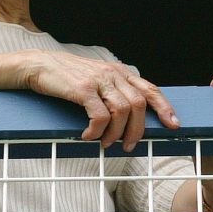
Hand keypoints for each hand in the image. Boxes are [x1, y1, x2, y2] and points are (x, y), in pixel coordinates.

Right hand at [22, 50, 177, 151]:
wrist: (39, 65)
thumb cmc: (67, 76)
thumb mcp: (97, 79)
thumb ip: (113, 91)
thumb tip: (129, 116)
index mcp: (119, 72)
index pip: (149, 89)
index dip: (164, 107)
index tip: (173, 124)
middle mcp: (113, 74)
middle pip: (139, 104)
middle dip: (137, 130)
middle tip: (128, 146)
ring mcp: (98, 80)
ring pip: (122, 111)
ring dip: (116, 133)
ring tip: (105, 143)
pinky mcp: (83, 89)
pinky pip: (99, 116)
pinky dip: (97, 131)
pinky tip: (88, 136)